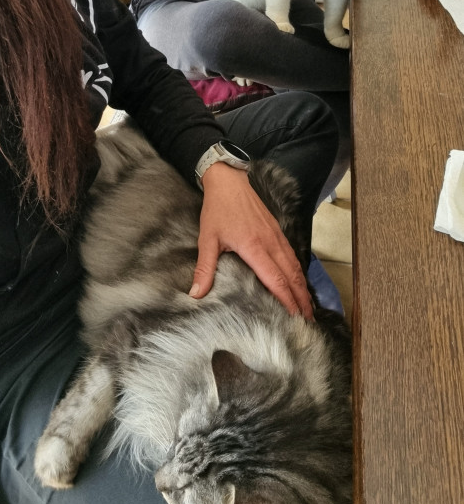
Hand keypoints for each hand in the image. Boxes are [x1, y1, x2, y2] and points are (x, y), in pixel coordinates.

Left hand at [189, 162, 313, 319]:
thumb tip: (196, 294)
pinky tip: (299, 281)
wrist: (229, 181)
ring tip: (308, 307)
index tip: (294, 318)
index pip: (276, 279)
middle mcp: (270, 243)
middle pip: (292, 276)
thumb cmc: (217, 210)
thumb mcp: (207, 239)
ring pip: (295, 266)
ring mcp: (277, 236)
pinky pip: (292, 255)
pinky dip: (299, 272)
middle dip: (301, 300)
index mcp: (254, 247)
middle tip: (307, 322)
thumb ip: (205, 268)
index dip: (287, 300)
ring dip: (303, 287)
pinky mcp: (278, 231)